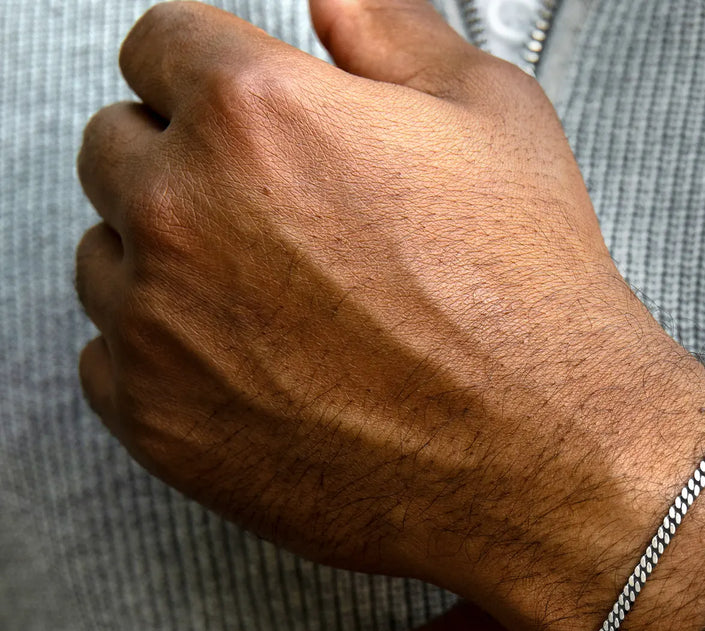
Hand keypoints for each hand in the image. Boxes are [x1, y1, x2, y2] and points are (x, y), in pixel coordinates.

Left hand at [76, 0, 704, 630]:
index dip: (209, 81)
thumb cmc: (531, 311)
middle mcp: (187, 214)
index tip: (233, 119)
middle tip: (270, 223)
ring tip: (270, 306)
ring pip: (106, 262)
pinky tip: (251, 367)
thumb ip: (392, 32)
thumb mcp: (494, 120)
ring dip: (167, 269)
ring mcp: (162, 328)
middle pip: (118, 150)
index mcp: (256, 113)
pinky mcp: (162, 425)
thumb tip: (340, 4)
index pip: (157, 47)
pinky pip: (109, 364)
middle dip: (184, 169)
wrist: (545, 457)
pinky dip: (163, 362)